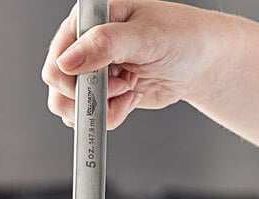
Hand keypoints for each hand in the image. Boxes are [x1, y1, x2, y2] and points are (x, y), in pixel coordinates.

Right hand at [42, 0, 213, 129]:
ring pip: (71, 107)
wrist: (200, 63)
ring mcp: (93, 73)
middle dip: (91, 95)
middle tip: (122, 84)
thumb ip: (105, 44)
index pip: (58, 59)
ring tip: (128, 90)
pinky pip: (90, 117)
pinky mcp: (104, 95)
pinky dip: (110, 117)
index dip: (76, 78)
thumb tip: (69, 61)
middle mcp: (86, 47)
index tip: (105, 78)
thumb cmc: (181, 38)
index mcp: (89, 21)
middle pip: (59, 87)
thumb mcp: (145, 36)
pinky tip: (130, 99)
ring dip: (101, 108)